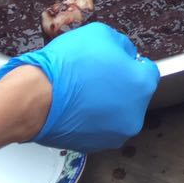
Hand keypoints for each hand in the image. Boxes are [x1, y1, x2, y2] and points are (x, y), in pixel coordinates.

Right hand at [0, 22, 159, 152]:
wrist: (36, 97)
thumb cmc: (70, 64)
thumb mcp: (103, 35)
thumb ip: (123, 46)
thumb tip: (126, 55)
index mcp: (142, 86)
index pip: (148, 72)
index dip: (131, 64)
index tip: (116, 61)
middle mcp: (133, 115)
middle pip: (133, 95)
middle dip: (120, 85)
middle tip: (97, 75)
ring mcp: (113, 135)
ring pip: (116, 114)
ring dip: (106, 104)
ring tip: (84, 91)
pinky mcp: (92, 147)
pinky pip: (98, 128)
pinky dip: (91, 119)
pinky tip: (76, 106)